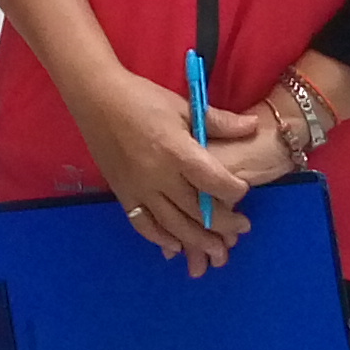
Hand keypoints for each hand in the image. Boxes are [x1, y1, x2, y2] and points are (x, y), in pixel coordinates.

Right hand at [76, 70, 274, 273]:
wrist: (96, 99)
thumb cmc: (142, 98)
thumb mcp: (183, 106)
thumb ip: (218, 122)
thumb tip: (253, 126)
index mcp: (177, 151)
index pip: (214, 182)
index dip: (234, 191)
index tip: (243, 191)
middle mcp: (159, 176)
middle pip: (198, 210)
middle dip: (224, 224)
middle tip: (242, 229)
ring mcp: (139, 189)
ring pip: (173, 225)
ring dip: (198, 241)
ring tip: (218, 251)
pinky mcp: (123, 194)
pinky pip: (143, 224)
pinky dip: (161, 239)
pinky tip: (176, 246)